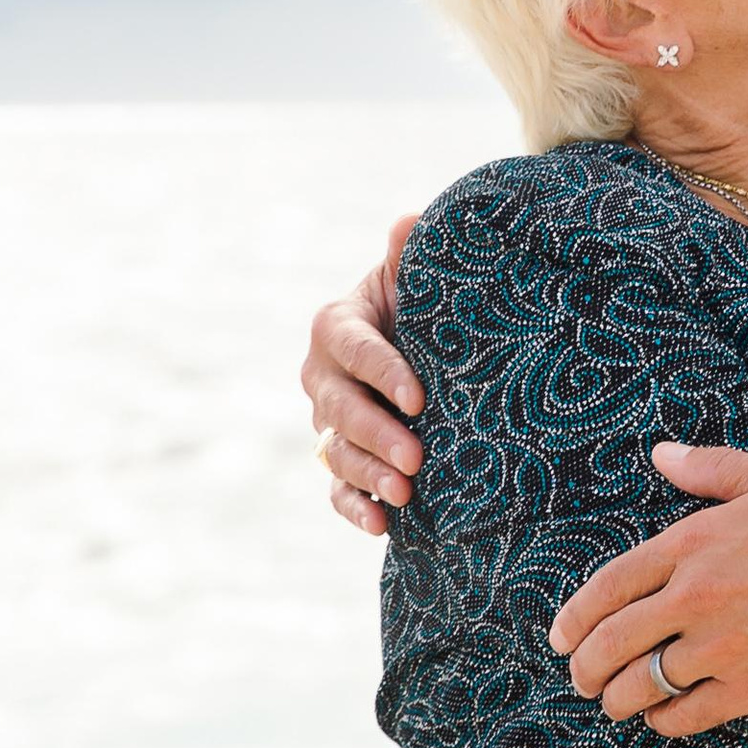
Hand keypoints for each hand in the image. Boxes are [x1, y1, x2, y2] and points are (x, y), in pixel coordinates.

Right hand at [302, 216, 423, 537]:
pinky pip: (337, 491)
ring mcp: (327, 423)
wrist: (423, 349)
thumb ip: (412, 254)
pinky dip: (356, 509)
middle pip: (340, 407)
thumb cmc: (424, 305)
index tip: (419, 395)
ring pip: (337, 452)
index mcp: (337, 326)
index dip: (383, 371)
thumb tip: (408, 222)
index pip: (354, 348)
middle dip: (376, 433)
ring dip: (368, 475)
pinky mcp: (339, 463)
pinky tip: (384, 525)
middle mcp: (323, 376)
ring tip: (405, 492)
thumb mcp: (418, 278)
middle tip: (415, 456)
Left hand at [549, 443, 747, 732]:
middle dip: (586, 666)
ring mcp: (725, 647)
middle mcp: (699, 597)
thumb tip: (662, 456)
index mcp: (697, 543)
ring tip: (616, 702)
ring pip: (643, 685)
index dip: (576, 616)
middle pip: (613, 642)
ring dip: (619, 699)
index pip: (610, 585)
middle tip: (581, 678)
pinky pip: (688, 715)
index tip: (561, 636)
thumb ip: (712, 471)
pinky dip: (665, 720)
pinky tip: (665, 717)